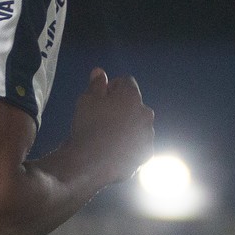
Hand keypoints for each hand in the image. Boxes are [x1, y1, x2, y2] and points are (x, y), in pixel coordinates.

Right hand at [67, 67, 154, 184]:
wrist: (91, 163)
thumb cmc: (88, 126)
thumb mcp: (86, 100)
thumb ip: (96, 84)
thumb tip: (100, 72)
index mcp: (132, 96)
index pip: (126, 82)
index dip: (111, 87)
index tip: (100, 98)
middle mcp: (145, 114)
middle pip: (134, 105)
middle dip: (122, 108)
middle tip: (103, 118)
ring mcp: (148, 136)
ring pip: (138, 126)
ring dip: (127, 127)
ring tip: (108, 138)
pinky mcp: (146, 155)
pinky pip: (138, 145)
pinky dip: (130, 146)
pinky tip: (115, 151)